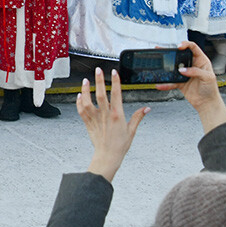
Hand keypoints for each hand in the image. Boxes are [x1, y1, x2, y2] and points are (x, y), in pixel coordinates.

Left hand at [78, 67, 148, 181]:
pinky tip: (79, 95)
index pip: (116, 94)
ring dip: (85, 90)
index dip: (115, 82)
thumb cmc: (120, 145)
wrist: (107, 156)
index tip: (114, 72)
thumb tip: (146, 109)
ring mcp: (95, 119)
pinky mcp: (88, 123)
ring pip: (87, 101)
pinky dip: (79, 102)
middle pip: (100, 94)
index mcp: (117, 115)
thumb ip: (138, 117)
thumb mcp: (132, 130)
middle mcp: (105, 115)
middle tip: (98, 70)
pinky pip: (81, 111)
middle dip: (99, 80)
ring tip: (85, 81)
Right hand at [167, 41, 225, 132]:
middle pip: (180, 55)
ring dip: (166, 66)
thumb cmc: (211, 89)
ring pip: (174, 67)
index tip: (179, 46)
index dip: (186, 44)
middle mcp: (192, 65)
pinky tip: (161, 84)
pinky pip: (171, 81)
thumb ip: (196, 71)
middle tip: (165, 51)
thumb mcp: (208, 77)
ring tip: (160, 63)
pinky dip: (165, 83)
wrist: (207, 103)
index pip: (193, 48)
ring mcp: (185, 74)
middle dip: (172, 52)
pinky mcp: (180, 82)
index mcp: (201, 60)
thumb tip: (183, 70)